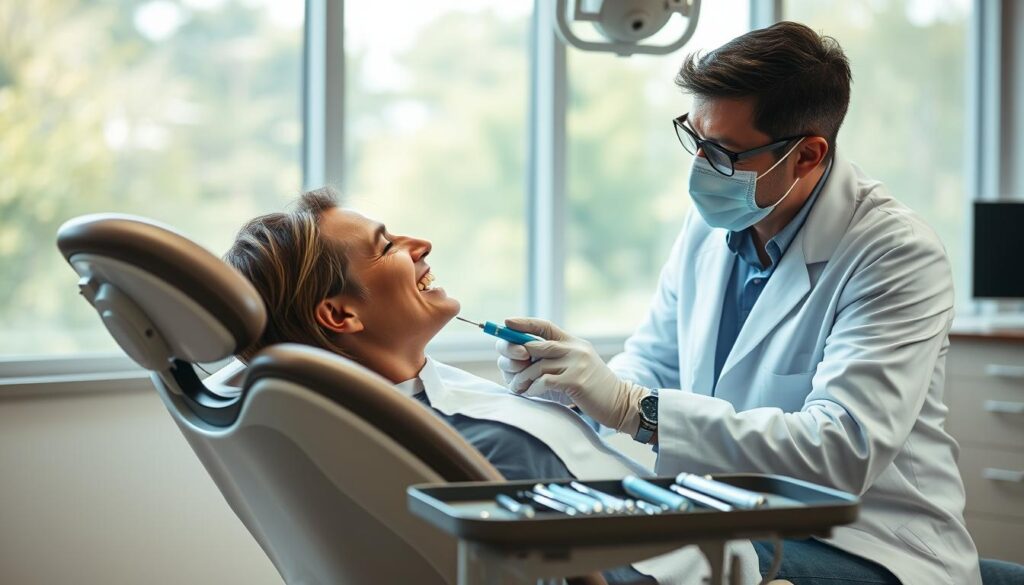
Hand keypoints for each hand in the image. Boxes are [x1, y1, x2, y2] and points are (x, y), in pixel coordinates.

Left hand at [494, 317, 647, 432]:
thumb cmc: (593, 388)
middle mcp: (575, 348)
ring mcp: (576, 363)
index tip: (506, 322)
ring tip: (518, 388)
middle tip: (510, 372)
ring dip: (523, 379)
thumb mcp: (577, 364)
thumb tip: (526, 353)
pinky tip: (531, 393)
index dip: (524, 323)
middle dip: (517, 358)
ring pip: (537, 366)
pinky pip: (545, 381)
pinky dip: (534, 388)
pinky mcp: (576, 381)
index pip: (545, 326)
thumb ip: (558, 357)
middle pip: (535, 345)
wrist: (620, 402)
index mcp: (573, 342)